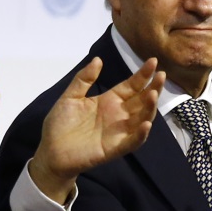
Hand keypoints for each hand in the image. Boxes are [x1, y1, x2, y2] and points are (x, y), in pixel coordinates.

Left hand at [29, 57, 164, 203]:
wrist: (50, 151)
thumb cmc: (60, 124)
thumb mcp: (70, 97)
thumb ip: (83, 79)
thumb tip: (98, 59)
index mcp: (109, 101)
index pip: (131, 86)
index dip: (142, 75)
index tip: (153, 61)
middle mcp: (119, 115)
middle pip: (141, 100)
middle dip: (152, 88)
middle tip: (161, 75)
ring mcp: (119, 132)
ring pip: (141, 119)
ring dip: (149, 108)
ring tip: (153, 94)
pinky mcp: (115, 149)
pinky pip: (132, 142)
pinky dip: (140, 134)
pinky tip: (146, 124)